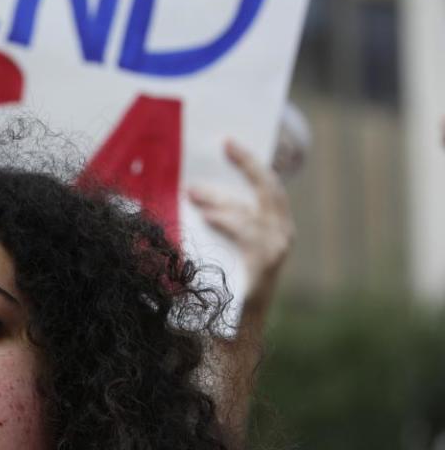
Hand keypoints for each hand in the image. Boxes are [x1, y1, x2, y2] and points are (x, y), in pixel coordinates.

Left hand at [188, 140, 293, 307]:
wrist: (232, 330)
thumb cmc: (221, 282)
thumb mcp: (221, 243)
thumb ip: (217, 217)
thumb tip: (191, 186)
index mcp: (275, 224)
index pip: (266, 184)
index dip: (249, 161)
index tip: (228, 141)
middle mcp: (282, 234)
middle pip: (267, 189)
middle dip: (245, 165)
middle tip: (220, 148)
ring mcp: (276, 250)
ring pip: (248, 212)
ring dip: (219, 200)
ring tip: (192, 194)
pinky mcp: (266, 266)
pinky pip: (246, 235)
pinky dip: (225, 223)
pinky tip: (207, 217)